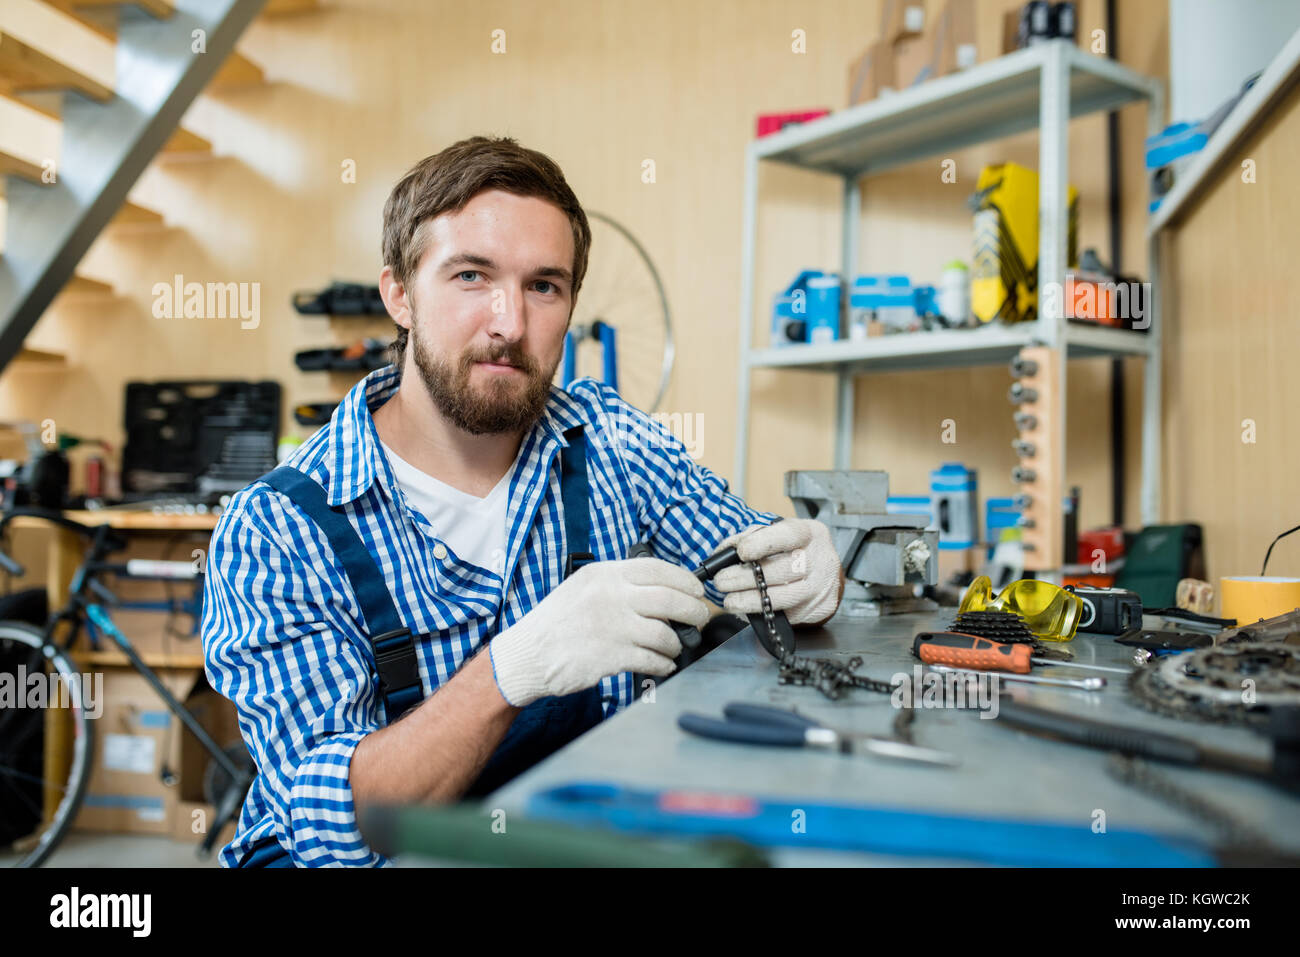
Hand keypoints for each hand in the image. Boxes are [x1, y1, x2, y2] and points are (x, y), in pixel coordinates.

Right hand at [489, 557, 709, 706]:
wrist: (527, 655)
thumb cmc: (556, 623)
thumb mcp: (582, 587)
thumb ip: (617, 584)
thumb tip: (660, 590)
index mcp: (604, 574)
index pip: (657, 568)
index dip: (685, 579)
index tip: (697, 590)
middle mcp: (610, 596)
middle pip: (670, 599)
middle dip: (694, 611)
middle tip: (700, 618)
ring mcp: (612, 627)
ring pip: (665, 633)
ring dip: (677, 643)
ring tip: (674, 648)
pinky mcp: (612, 656)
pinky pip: (652, 660)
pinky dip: (664, 664)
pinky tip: (662, 665)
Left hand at [711, 519, 842, 625]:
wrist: (826, 572)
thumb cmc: (795, 549)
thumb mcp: (779, 534)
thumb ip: (751, 538)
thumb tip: (723, 553)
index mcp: (810, 533)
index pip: (788, 535)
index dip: (762, 543)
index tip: (741, 552)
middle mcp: (820, 560)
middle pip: (781, 570)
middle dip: (745, 577)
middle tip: (721, 580)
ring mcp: (821, 587)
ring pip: (782, 598)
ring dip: (749, 600)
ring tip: (729, 600)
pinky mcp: (819, 609)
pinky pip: (785, 614)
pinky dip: (760, 613)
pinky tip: (745, 608)